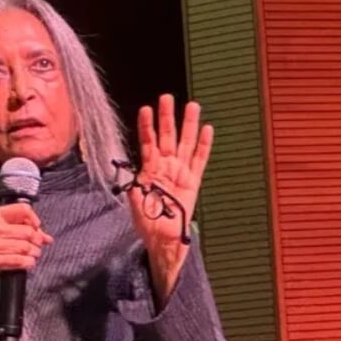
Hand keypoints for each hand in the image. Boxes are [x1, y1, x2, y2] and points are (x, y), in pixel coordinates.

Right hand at [0, 203, 53, 289]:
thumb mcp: (4, 230)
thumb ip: (25, 229)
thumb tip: (47, 238)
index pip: (21, 209)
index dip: (33, 218)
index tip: (37, 227)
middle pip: (26, 231)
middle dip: (36, 240)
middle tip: (37, 246)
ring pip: (24, 246)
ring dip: (34, 252)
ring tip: (34, 255)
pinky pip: (17, 260)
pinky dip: (27, 262)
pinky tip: (29, 263)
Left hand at [129, 94, 213, 299]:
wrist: (163, 242)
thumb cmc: (148, 225)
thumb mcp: (135, 207)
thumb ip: (136, 192)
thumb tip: (133, 183)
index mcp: (149, 171)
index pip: (148, 143)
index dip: (147, 126)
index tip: (145, 109)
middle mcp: (166, 168)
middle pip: (168, 137)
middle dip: (167, 118)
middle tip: (168, 97)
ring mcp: (181, 174)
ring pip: (185, 145)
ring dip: (188, 125)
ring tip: (192, 106)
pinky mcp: (193, 183)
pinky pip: (200, 161)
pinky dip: (204, 146)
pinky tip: (207, 130)